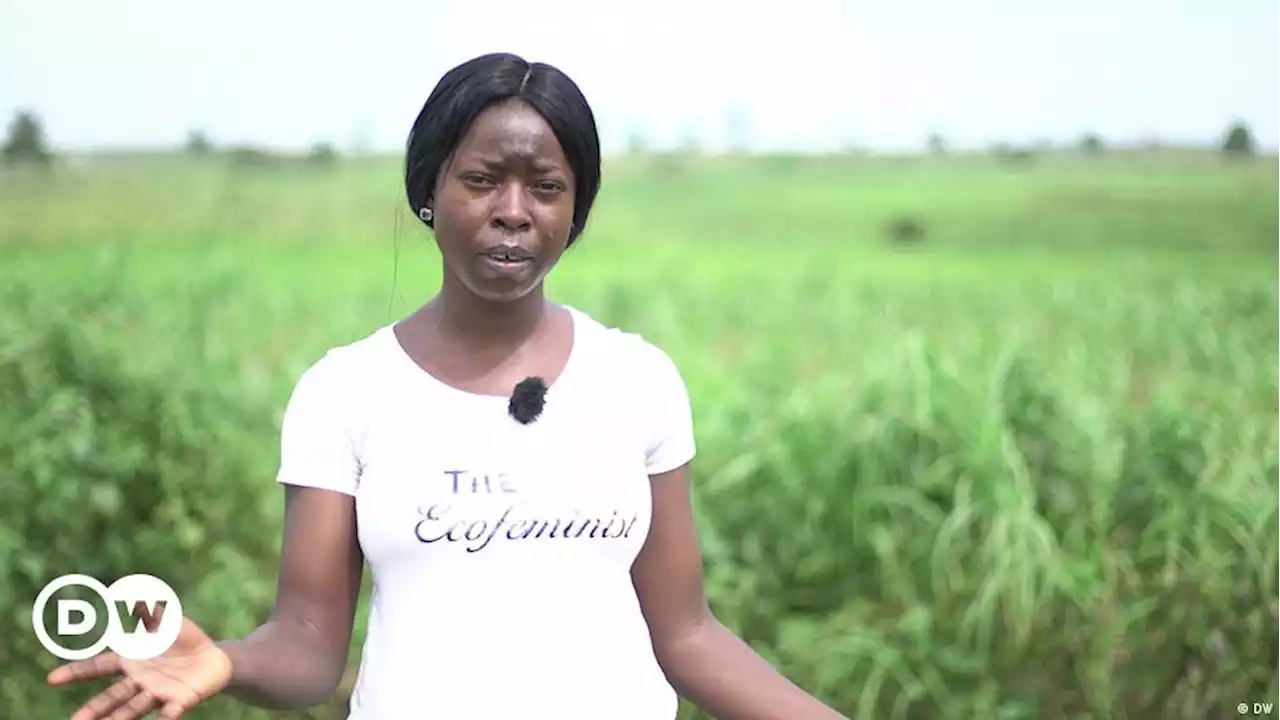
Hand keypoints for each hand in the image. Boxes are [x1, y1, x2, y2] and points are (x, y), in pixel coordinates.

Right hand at [47, 617, 232, 719]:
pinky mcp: (179, 700)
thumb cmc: (185, 639)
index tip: (52, 678)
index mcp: (132, 661)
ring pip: (133, 708)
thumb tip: (132, 594)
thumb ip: (149, 613)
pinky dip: (164, 718)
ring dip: (118, 719)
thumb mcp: (168, 622)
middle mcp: (139, 681)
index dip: (77, 672)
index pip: (99, 666)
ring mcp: (157, 692)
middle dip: (94, 709)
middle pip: (112, 697)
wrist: (214, 658)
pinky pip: (169, 712)